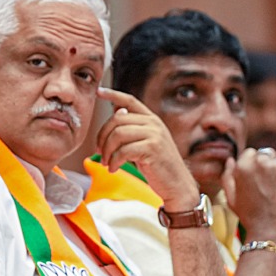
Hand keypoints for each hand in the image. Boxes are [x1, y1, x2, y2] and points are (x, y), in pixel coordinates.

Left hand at [96, 88, 200, 211]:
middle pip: (116, 120)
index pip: (130, 100)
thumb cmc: (157, 165)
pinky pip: (123, 150)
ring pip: (117, 134)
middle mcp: (153, 123)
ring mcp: (155, 135)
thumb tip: (116, 112)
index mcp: (151, 119)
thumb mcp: (144, 142)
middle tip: (99, 152)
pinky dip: (114, 161)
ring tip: (106, 163)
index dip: (113, 94)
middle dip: (102, 137)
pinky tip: (113, 169)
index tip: (98, 91)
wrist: (177, 184)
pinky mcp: (153, 148)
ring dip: (106, 151)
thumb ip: (132, 128)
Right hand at [222, 148, 275, 242]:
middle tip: (266, 184)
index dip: (252, 165)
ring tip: (275, 189)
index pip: (250, 153)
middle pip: (265, 154)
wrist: (271, 228)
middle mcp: (261, 162)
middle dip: (265, 165)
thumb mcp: (230, 195)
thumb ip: (227, 175)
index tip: (255, 178)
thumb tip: (231, 160)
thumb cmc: (248, 214)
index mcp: (243, 166)